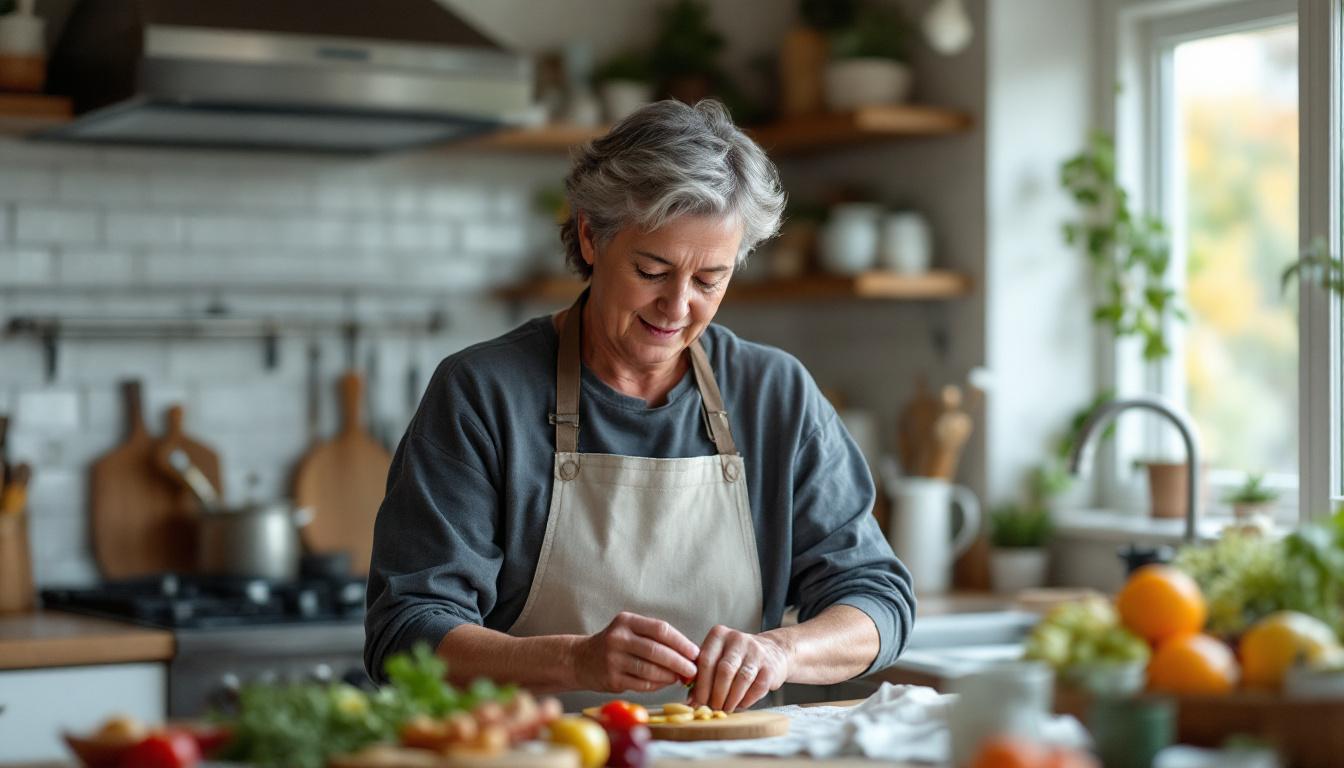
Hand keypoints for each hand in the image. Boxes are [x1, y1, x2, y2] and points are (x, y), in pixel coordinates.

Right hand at [574, 612, 699, 693]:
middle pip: (656, 650)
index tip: (694, 652)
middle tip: (693, 670)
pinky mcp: (611, 679)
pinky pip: (642, 683)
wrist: (580, 659)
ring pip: (650, 669)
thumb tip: (688, 654)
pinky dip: (657, 684)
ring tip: (679, 677)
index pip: (660, 629)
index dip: (681, 642)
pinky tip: (664, 683)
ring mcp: (613, 659)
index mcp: (626, 621)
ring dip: (669, 676)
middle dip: (679, 662)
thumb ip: (655, 639)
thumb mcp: (629, 631)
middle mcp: (618, 638)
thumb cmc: (614, 645)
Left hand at [691, 625, 791, 711]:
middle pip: (724, 671)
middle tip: (712, 708)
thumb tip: (690, 700)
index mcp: (719, 634)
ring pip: (741, 679)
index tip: (697, 702)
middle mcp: (737, 639)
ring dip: (731, 699)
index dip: (701, 685)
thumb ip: (701, 675)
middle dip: (716, 694)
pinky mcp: (770, 667)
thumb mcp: (716, 658)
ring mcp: (756, 651)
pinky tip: (739, 705)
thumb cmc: (736, 658)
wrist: (772, 652)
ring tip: (725, 709)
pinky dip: (746, 700)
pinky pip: (757, 687)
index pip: (706, 661)